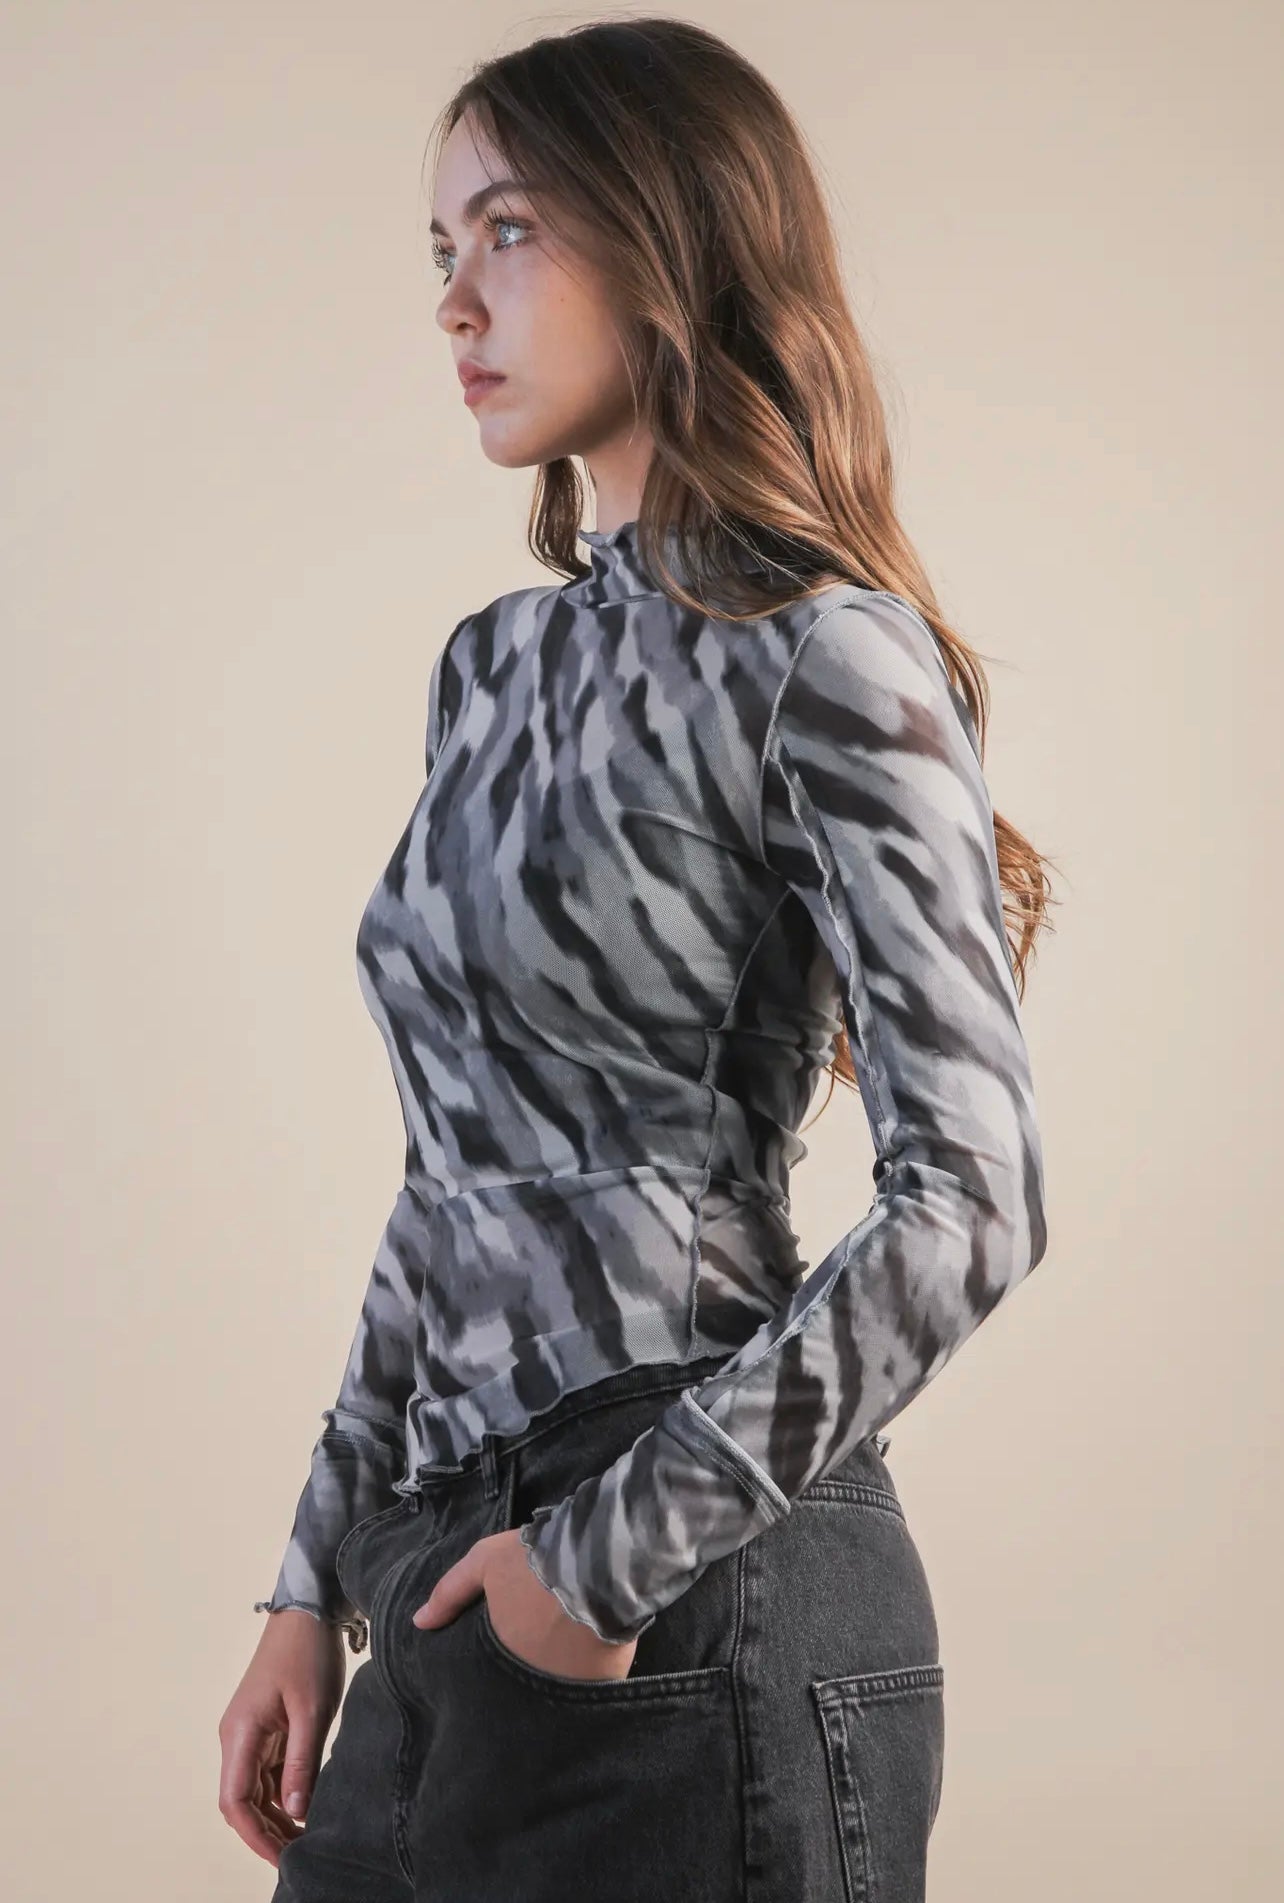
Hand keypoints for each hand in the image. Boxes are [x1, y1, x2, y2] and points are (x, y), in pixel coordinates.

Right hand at [218, 1609, 345, 1865]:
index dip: (255, 1835)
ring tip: (304, 1841)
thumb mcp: (312, 1710)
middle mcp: (237, 1738)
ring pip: (255, 1790)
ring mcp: (250, 1733)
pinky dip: (283, 1794)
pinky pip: (268, 1772)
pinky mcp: (266, 1727)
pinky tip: (305, 1808)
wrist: (308, 1611)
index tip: (282, 1859)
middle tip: (300, 1857)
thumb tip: (295, 1811)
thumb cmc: (307, 1653)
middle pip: (242, 1802)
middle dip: (267, 1832)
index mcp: (240, 1734)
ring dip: (275, 1816)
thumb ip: (302, 1762)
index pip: (235, 1802)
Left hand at [412, 1527, 638, 1681]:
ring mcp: (571, 1685)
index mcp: (501, 1650)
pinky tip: (594, 1660)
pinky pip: (593, 1688)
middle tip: (531, 1658)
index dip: (490, 1667)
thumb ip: (451, 1591)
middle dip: (522, 1678)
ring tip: (563, 1660)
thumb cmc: (536, 1560)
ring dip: (557, 1679)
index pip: (485, 1674)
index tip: (493, 1661)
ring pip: (557, 1691)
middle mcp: (532, 1677)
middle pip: (521, 1686)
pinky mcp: (607, 1682)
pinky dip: (590, 1678)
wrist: (600, 1559)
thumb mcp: (486, 1561)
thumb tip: (419, 1622)